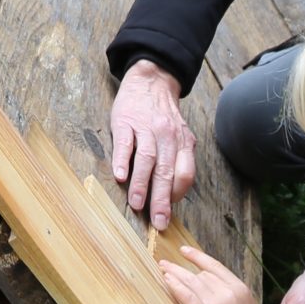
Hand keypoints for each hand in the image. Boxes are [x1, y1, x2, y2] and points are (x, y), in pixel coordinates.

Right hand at [109, 60, 195, 229]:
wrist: (150, 81)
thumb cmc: (163, 116)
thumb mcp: (179, 135)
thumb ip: (178, 160)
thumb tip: (171, 195)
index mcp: (183, 142)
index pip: (184, 173)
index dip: (176, 195)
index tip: (167, 213)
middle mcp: (167, 136)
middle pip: (166, 172)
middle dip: (162, 200)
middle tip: (158, 222)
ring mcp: (146, 128)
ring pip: (147, 160)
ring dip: (142, 184)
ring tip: (137, 204)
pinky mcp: (126, 122)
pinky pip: (125, 144)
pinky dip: (123, 160)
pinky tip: (120, 176)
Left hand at [156, 244, 266, 303]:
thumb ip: (233, 295)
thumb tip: (214, 286)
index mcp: (241, 288)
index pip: (215, 266)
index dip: (198, 257)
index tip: (185, 251)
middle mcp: (228, 291)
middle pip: (201, 274)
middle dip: (182, 269)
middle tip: (166, 263)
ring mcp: (216, 302)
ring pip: (191, 281)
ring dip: (174, 273)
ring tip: (163, 267)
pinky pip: (185, 295)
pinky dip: (174, 286)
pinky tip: (166, 280)